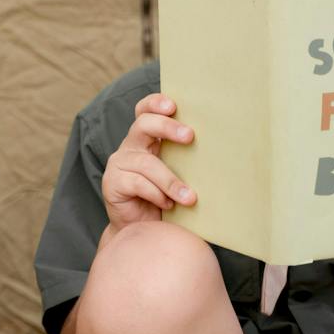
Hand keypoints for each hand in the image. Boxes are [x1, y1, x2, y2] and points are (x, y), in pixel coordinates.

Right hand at [100, 93, 195, 231]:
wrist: (144, 230)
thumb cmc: (168, 199)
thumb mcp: (179, 174)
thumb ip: (188, 159)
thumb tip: (221, 149)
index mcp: (146, 138)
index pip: (145, 110)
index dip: (155, 103)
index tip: (173, 105)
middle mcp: (131, 146)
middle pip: (143, 124)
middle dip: (167, 127)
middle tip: (190, 136)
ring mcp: (119, 163)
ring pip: (146, 162)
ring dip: (171, 180)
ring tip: (189, 198)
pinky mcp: (112, 183)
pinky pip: (137, 183)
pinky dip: (156, 194)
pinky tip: (167, 205)